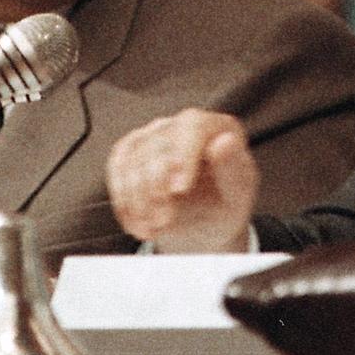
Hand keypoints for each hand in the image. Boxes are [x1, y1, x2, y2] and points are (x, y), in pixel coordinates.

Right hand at [107, 108, 258, 252]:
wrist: (205, 223)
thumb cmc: (225, 204)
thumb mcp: (237, 194)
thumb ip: (233, 168)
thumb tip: (224, 141)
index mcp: (217, 127)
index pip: (193, 127)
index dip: (183, 156)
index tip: (179, 189)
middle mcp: (183, 124)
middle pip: (156, 145)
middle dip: (156, 189)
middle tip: (163, 222)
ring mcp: (155, 134)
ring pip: (132, 158)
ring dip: (137, 200)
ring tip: (152, 229)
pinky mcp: (133, 149)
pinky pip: (117, 167)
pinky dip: (123, 200)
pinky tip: (136, 222)